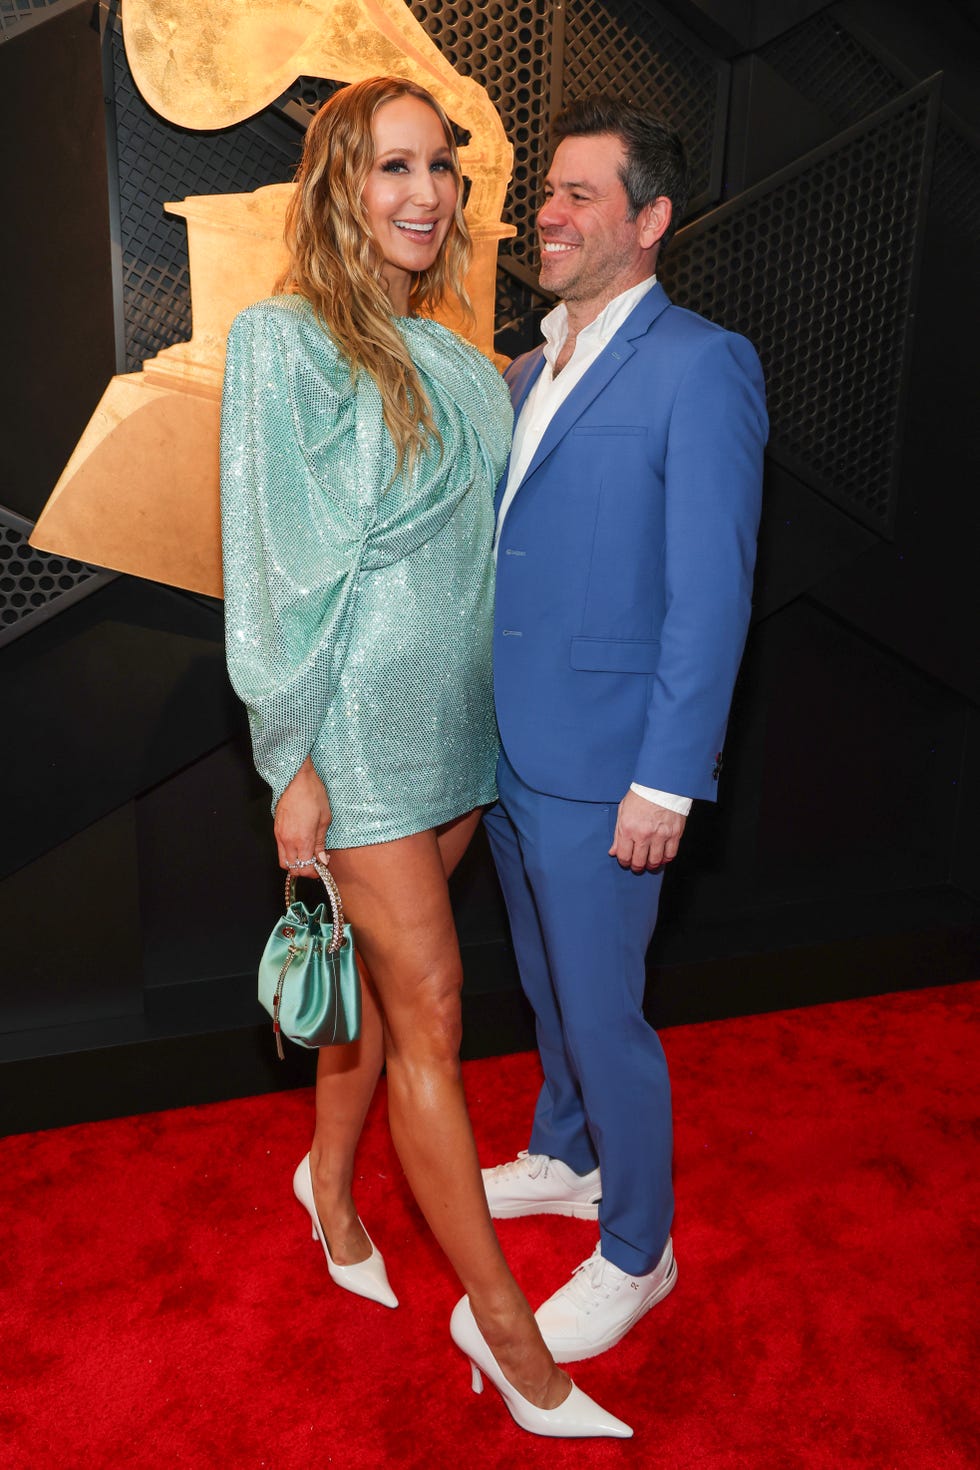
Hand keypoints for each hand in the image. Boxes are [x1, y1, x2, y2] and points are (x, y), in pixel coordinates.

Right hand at [274, 759, 331, 874]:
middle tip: (315, 864)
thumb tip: (322, 859)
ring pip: (283, 861)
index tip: (322, 868)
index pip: (305, 868)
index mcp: (302, 840)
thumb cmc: (313, 795)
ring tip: (307, 855)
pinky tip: (300, 845)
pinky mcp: (276, 829)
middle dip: (304, 871)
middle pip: (292, 869)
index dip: (314, 873)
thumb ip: (321, 843)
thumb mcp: (325, 819)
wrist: (296, 779)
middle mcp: (288, 840)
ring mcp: (279, 835)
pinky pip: (280, 849)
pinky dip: (289, 853)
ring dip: (295, 863)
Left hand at [609, 789, 685, 872]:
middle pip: (639, 862)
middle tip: (637, 865)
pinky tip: (662, 856)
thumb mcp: (623, 811)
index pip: (624, 856)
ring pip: (655, 861)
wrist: (661, 784)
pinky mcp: (674, 834)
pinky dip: (666, 859)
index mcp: (628, 828)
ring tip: (650, 863)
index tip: (626, 861)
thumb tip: (613, 852)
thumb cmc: (641, 795)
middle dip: (636, 867)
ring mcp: (660, 835)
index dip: (624, 862)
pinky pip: (670, 854)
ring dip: (651, 865)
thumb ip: (618, 834)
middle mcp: (643, 834)